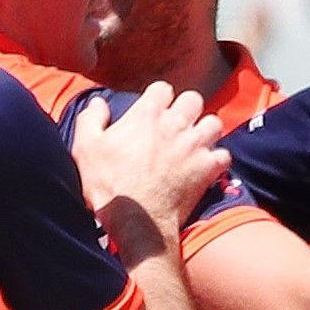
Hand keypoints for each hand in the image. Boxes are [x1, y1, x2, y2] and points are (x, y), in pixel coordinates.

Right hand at [70, 86, 232, 244]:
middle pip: (194, 100)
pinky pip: (223, 155)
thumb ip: (91, 119)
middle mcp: (175, 124)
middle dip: (187, 109)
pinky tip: (206, 167)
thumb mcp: (85, 148)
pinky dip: (217, 160)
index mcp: (147, 114)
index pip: (163, 89)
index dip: (159, 98)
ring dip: (206, 131)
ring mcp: (194, 145)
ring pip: (214, 123)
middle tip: (178, 125)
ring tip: (196, 143)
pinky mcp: (208, 168)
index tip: (155, 110)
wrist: (136, 220)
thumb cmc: (108, 184)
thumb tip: (99, 102)